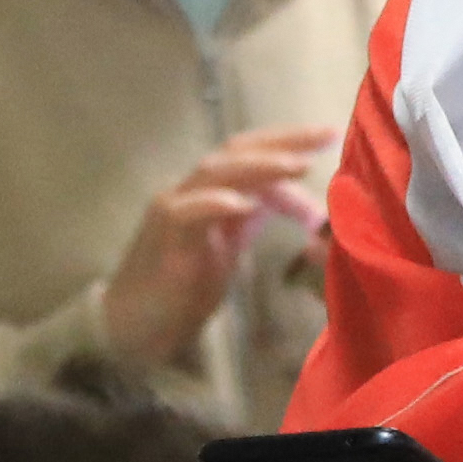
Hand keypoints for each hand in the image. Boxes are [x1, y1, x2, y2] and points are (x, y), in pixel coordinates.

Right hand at [98, 125, 337, 367]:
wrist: (134, 326)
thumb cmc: (181, 288)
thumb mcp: (227, 247)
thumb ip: (252, 219)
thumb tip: (292, 200)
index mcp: (206, 191)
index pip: (246, 151)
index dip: (286, 140)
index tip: (328, 135)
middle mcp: (188, 190)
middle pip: (234, 151)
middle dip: (282, 142)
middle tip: (324, 136)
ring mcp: (171, 211)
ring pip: (213, 174)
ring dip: (258, 167)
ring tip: (297, 165)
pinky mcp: (163, 241)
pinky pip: (186, 213)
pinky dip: (215, 203)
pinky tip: (244, 204)